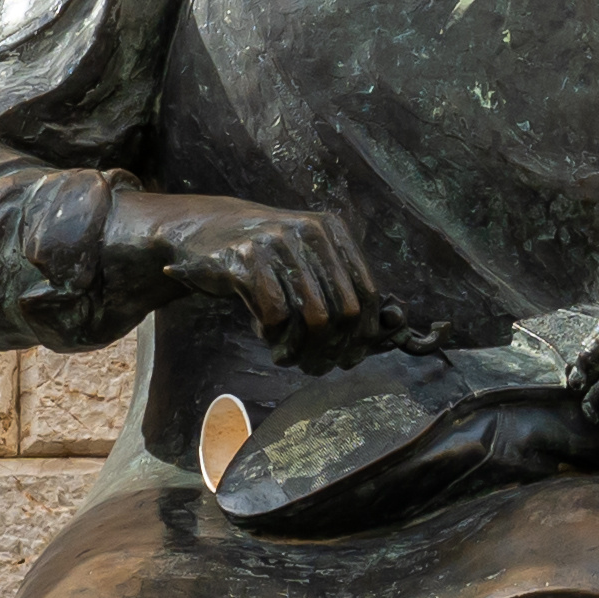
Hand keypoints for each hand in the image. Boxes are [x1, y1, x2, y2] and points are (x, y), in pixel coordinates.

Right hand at [110, 188, 383, 360]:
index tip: (348, 360)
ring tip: (287, 357)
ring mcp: (277, 243)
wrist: (204, 233)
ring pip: (312, 318)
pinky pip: (275, 316)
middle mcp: (310, 231)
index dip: (363, 336)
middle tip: (314, 367)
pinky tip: (263, 333)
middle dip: (331, 350)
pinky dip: (272, 336)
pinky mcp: (245, 259)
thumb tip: (394, 326)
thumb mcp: (308, 261)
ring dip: (301, 350)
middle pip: (343, 312)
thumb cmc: (265, 258)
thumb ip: (345, 289)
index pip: (367, 293)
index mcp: (333, 229)